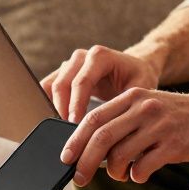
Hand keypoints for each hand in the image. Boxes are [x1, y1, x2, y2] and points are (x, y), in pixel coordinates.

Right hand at [40, 45, 158, 123]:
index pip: (82, 81)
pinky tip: (54, 121)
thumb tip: (115, 125)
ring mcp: (70, 64)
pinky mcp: (63, 73)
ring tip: (60, 129)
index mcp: (100, 56)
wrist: (133, 68)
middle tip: (66, 133)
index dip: (76, 104)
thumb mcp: (141, 87)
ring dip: (53, 108)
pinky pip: (47, 87)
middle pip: (62, 84)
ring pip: (51, 85)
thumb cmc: (138, 78)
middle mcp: (81, 57)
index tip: (75, 124)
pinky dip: (47, 103)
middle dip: (62, 109)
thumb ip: (127, 102)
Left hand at [60, 87, 188, 186]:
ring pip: (121, 153)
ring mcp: (160, 125)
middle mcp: (143, 107)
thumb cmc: (180, 117)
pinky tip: (141, 174)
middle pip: (102, 136)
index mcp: (133, 97)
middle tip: (79, 177)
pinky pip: (144, 165)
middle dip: (85, 161)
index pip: (94, 118)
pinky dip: (136, 175)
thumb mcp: (149, 109)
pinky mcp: (175, 143)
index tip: (65, 157)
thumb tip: (92, 150)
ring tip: (121, 175)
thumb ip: (124, 122)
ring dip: (114, 172)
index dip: (75, 139)